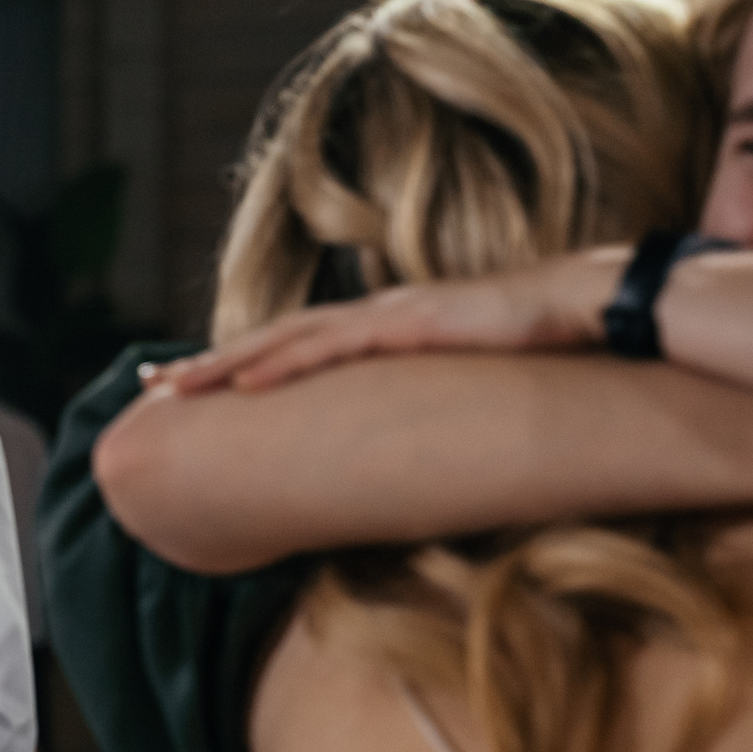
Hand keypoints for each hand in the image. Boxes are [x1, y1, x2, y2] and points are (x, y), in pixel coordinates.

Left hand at [149, 249, 626, 396]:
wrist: (602, 307)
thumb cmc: (548, 346)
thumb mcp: (473, 384)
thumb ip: (434, 403)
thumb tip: (412, 444)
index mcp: (385, 329)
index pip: (297, 348)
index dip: (243, 367)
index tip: (193, 389)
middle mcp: (376, 316)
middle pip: (272, 341)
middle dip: (209, 366)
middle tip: (150, 389)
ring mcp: (389, 316)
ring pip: (284, 341)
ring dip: (225, 366)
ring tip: (172, 390)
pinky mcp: (410, 325)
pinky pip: (331, 347)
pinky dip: (281, 365)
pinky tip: (243, 385)